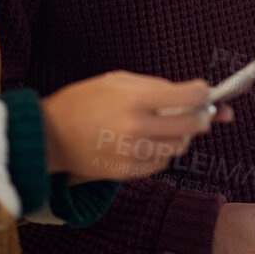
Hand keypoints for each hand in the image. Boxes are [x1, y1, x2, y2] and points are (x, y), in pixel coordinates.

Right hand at [39, 72, 233, 181]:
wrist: (50, 135)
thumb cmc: (84, 101)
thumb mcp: (118, 81)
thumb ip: (156, 86)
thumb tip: (195, 93)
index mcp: (136, 98)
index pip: (189, 96)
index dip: (203, 92)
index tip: (204, 91)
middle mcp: (137, 127)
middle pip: (191, 125)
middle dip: (201, 117)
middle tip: (200, 112)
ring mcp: (133, 152)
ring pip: (179, 147)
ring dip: (180, 136)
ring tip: (166, 126)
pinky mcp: (127, 172)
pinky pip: (161, 163)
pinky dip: (162, 153)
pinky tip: (149, 142)